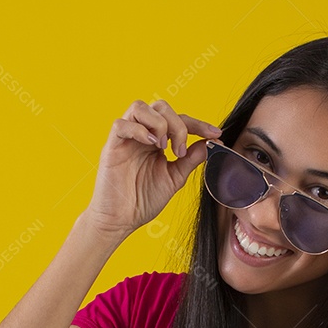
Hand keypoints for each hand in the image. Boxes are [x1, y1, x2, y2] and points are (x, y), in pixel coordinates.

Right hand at [84, 99, 221, 239]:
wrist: (121, 220)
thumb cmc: (143, 200)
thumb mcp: (175, 178)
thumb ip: (191, 159)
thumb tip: (213, 142)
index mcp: (157, 141)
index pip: (178, 120)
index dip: (198, 124)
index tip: (215, 133)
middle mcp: (141, 135)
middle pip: (160, 106)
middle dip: (177, 124)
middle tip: (180, 150)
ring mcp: (126, 139)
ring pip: (139, 107)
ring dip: (158, 123)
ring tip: (163, 146)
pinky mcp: (111, 147)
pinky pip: (120, 124)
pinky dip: (138, 130)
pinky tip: (150, 144)